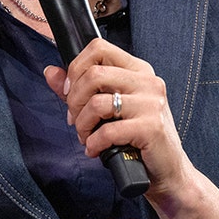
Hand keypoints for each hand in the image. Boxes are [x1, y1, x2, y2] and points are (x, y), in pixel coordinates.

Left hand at [42, 38, 190, 194]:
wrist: (168, 170)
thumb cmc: (138, 138)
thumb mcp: (109, 109)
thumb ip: (79, 89)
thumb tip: (51, 72)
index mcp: (138, 70)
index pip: (99, 47)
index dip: (76, 68)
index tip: (69, 91)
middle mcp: (148, 81)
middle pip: (94, 74)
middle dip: (74, 101)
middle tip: (75, 121)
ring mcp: (152, 103)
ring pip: (98, 103)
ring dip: (82, 125)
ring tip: (86, 137)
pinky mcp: (152, 127)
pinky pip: (108, 131)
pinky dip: (93, 143)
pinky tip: (95, 150)